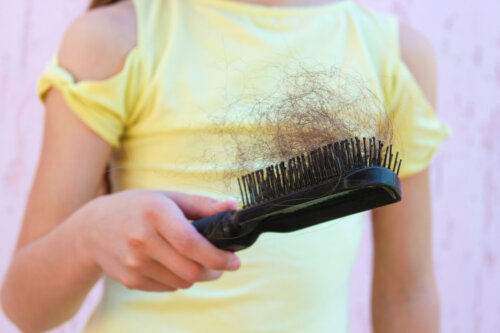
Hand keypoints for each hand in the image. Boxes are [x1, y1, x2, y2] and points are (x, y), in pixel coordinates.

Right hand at [77, 190, 240, 291]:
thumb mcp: (167, 197)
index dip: (217, 256)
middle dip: (214, 271)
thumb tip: (233, 208)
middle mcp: (142, 239)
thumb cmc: (137, 208)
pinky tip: (172, 264)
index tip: (235, 261)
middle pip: (191, 270)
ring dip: (197, 275)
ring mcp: (134, 263)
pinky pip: (168, 288)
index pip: (191, 243)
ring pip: (182, 282)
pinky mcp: (130, 280)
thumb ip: (202, 204)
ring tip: (196, 261)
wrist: (91, 229)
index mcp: (155, 213)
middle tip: (221, 264)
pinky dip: (178, 280)